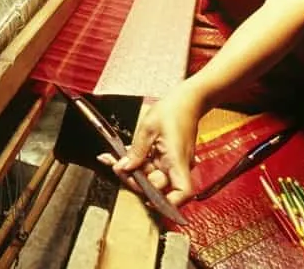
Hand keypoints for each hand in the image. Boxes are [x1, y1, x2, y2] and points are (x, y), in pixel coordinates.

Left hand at [98, 84, 207, 205]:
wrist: (187, 101)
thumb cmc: (172, 111)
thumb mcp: (148, 128)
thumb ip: (136, 152)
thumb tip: (124, 169)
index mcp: (177, 160)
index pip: (183, 192)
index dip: (169, 203)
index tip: (150, 202)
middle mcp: (179, 165)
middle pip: (159, 186)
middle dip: (137, 181)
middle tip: (118, 169)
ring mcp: (175, 163)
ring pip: (153, 176)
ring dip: (135, 171)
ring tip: (116, 160)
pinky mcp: (170, 158)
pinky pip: (154, 166)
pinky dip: (140, 163)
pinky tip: (124, 157)